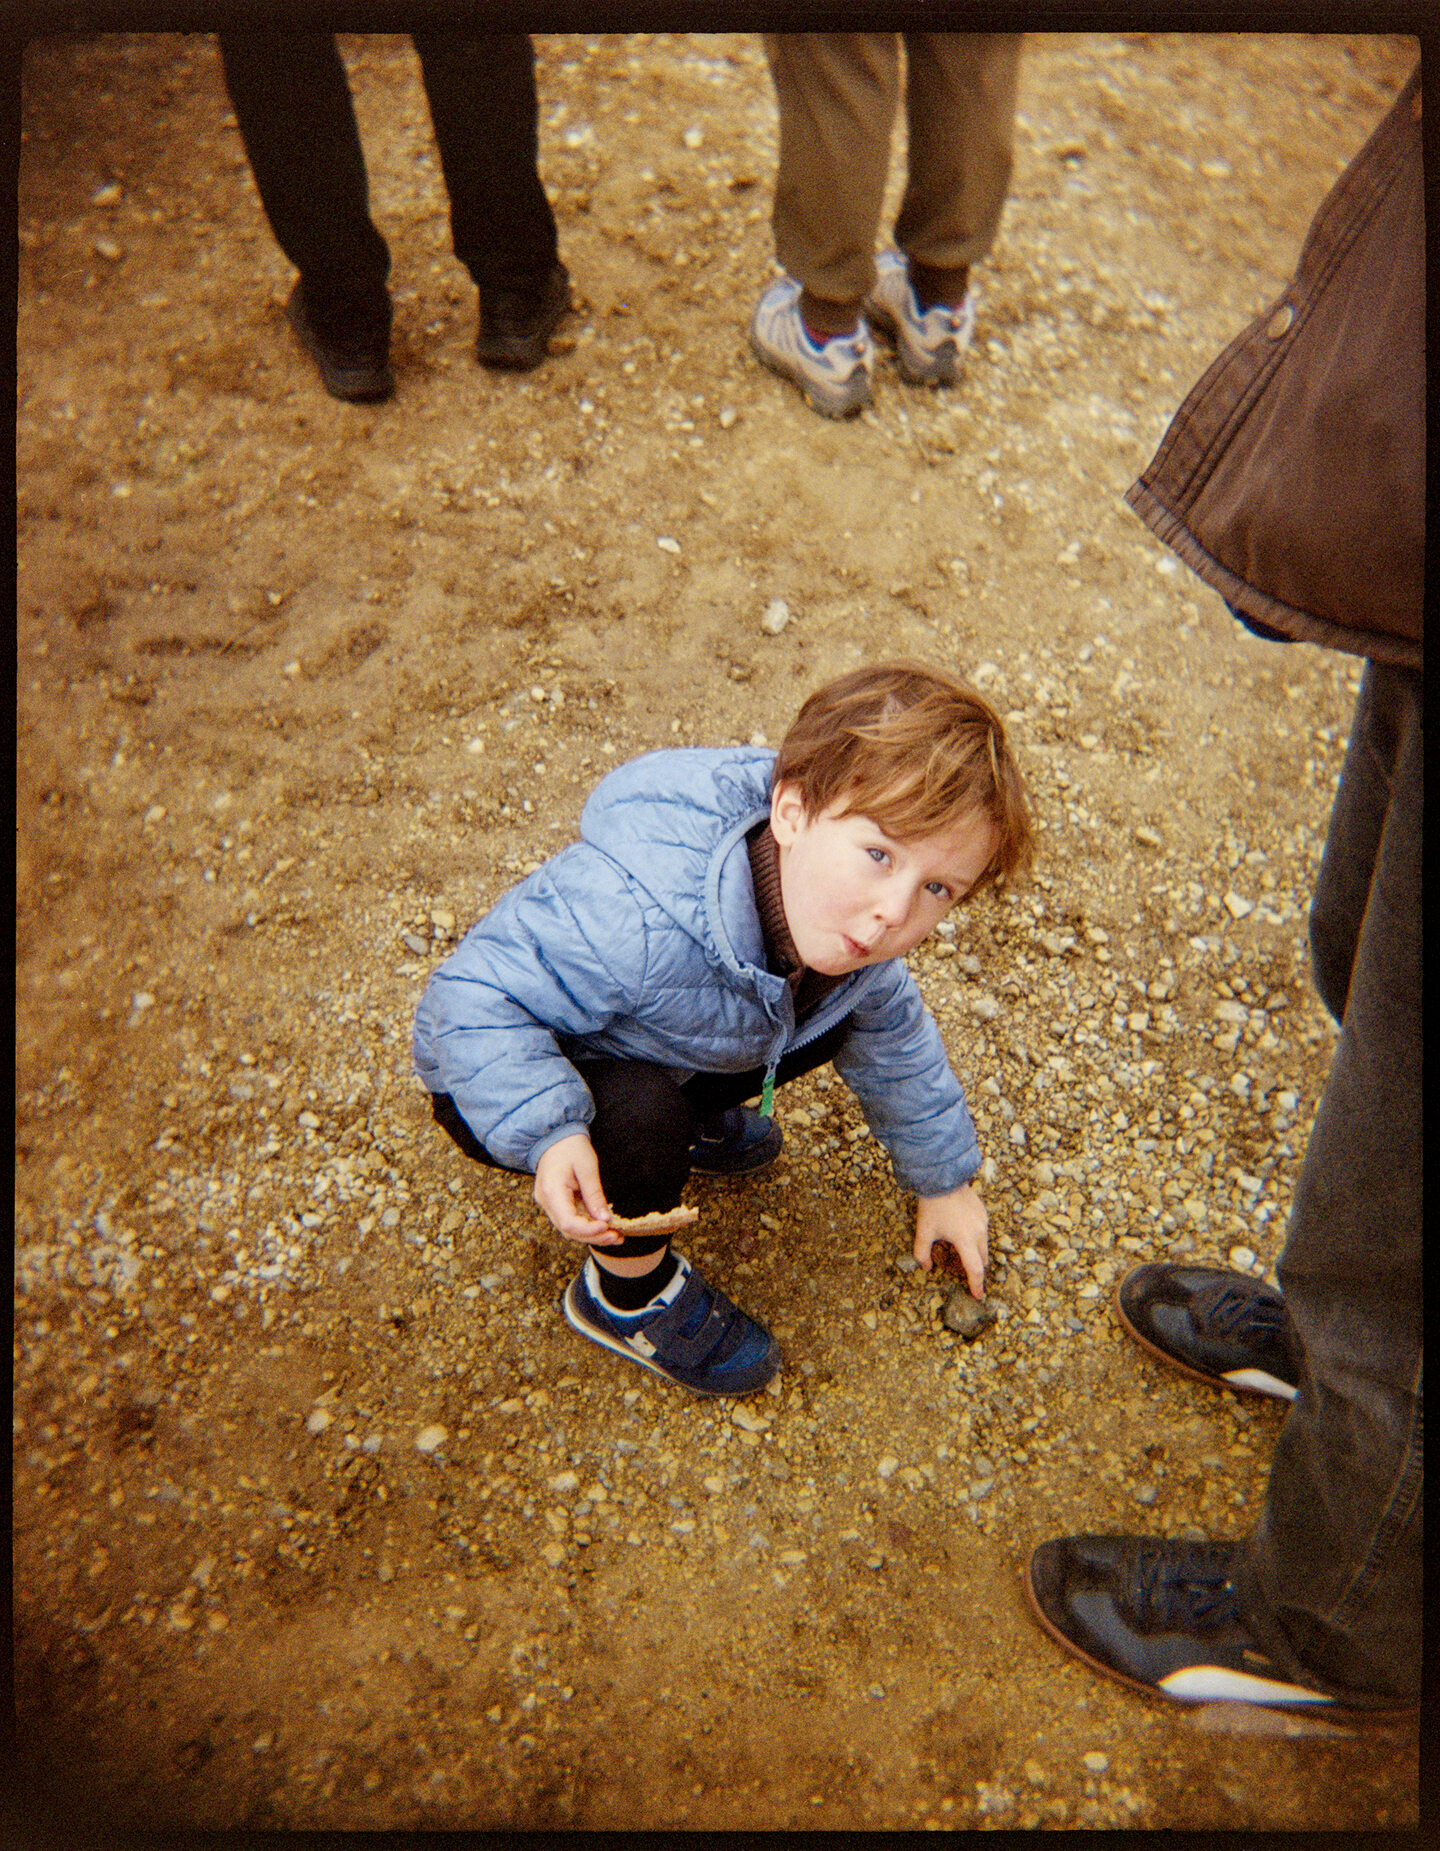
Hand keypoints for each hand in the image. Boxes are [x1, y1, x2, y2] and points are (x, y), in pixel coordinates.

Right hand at [532, 1134, 619, 1244]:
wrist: (555, 1136)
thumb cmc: (572, 1147)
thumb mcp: (587, 1167)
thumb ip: (594, 1195)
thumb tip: (604, 1219)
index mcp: (551, 1191)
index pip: (568, 1222)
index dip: (588, 1230)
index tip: (607, 1226)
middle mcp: (546, 1202)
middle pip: (569, 1230)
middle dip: (594, 1236)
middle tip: (617, 1236)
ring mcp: (548, 1204)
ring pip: (569, 1229)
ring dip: (592, 1235)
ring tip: (615, 1236)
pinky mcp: (555, 1203)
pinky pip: (570, 1220)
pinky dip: (586, 1226)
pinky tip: (603, 1227)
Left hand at [914, 1181, 987, 1299]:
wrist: (943, 1179)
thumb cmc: (932, 1207)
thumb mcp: (924, 1232)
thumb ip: (922, 1253)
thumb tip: (927, 1268)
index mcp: (966, 1240)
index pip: (975, 1269)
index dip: (976, 1284)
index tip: (978, 1296)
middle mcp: (979, 1233)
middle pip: (982, 1259)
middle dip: (976, 1268)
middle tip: (965, 1273)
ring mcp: (983, 1221)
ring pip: (984, 1245)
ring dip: (975, 1253)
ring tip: (960, 1250)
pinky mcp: (983, 1212)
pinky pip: (983, 1231)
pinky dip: (976, 1238)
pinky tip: (961, 1231)